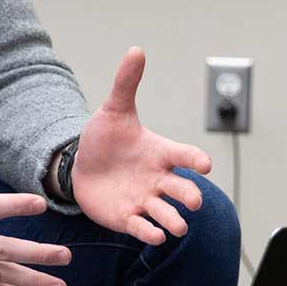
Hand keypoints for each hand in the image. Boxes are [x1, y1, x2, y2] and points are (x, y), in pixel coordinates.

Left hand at [73, 47, 212, 244]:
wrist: (81, 166)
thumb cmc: (105, 139)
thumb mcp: (114, 110)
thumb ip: (127, 83)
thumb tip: (136, 50)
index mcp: (160, 153)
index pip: (185, 156)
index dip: (196, 160)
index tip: (205, 164)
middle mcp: (158, 179)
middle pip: (182, 189)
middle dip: (190, 196)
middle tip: (194, 201)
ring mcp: (145, 200)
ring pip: (167, 214)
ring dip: (174, 221)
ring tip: (177, 226)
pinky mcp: (128, 218)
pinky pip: (143, 228)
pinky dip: (149, 233)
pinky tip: (154, 235)